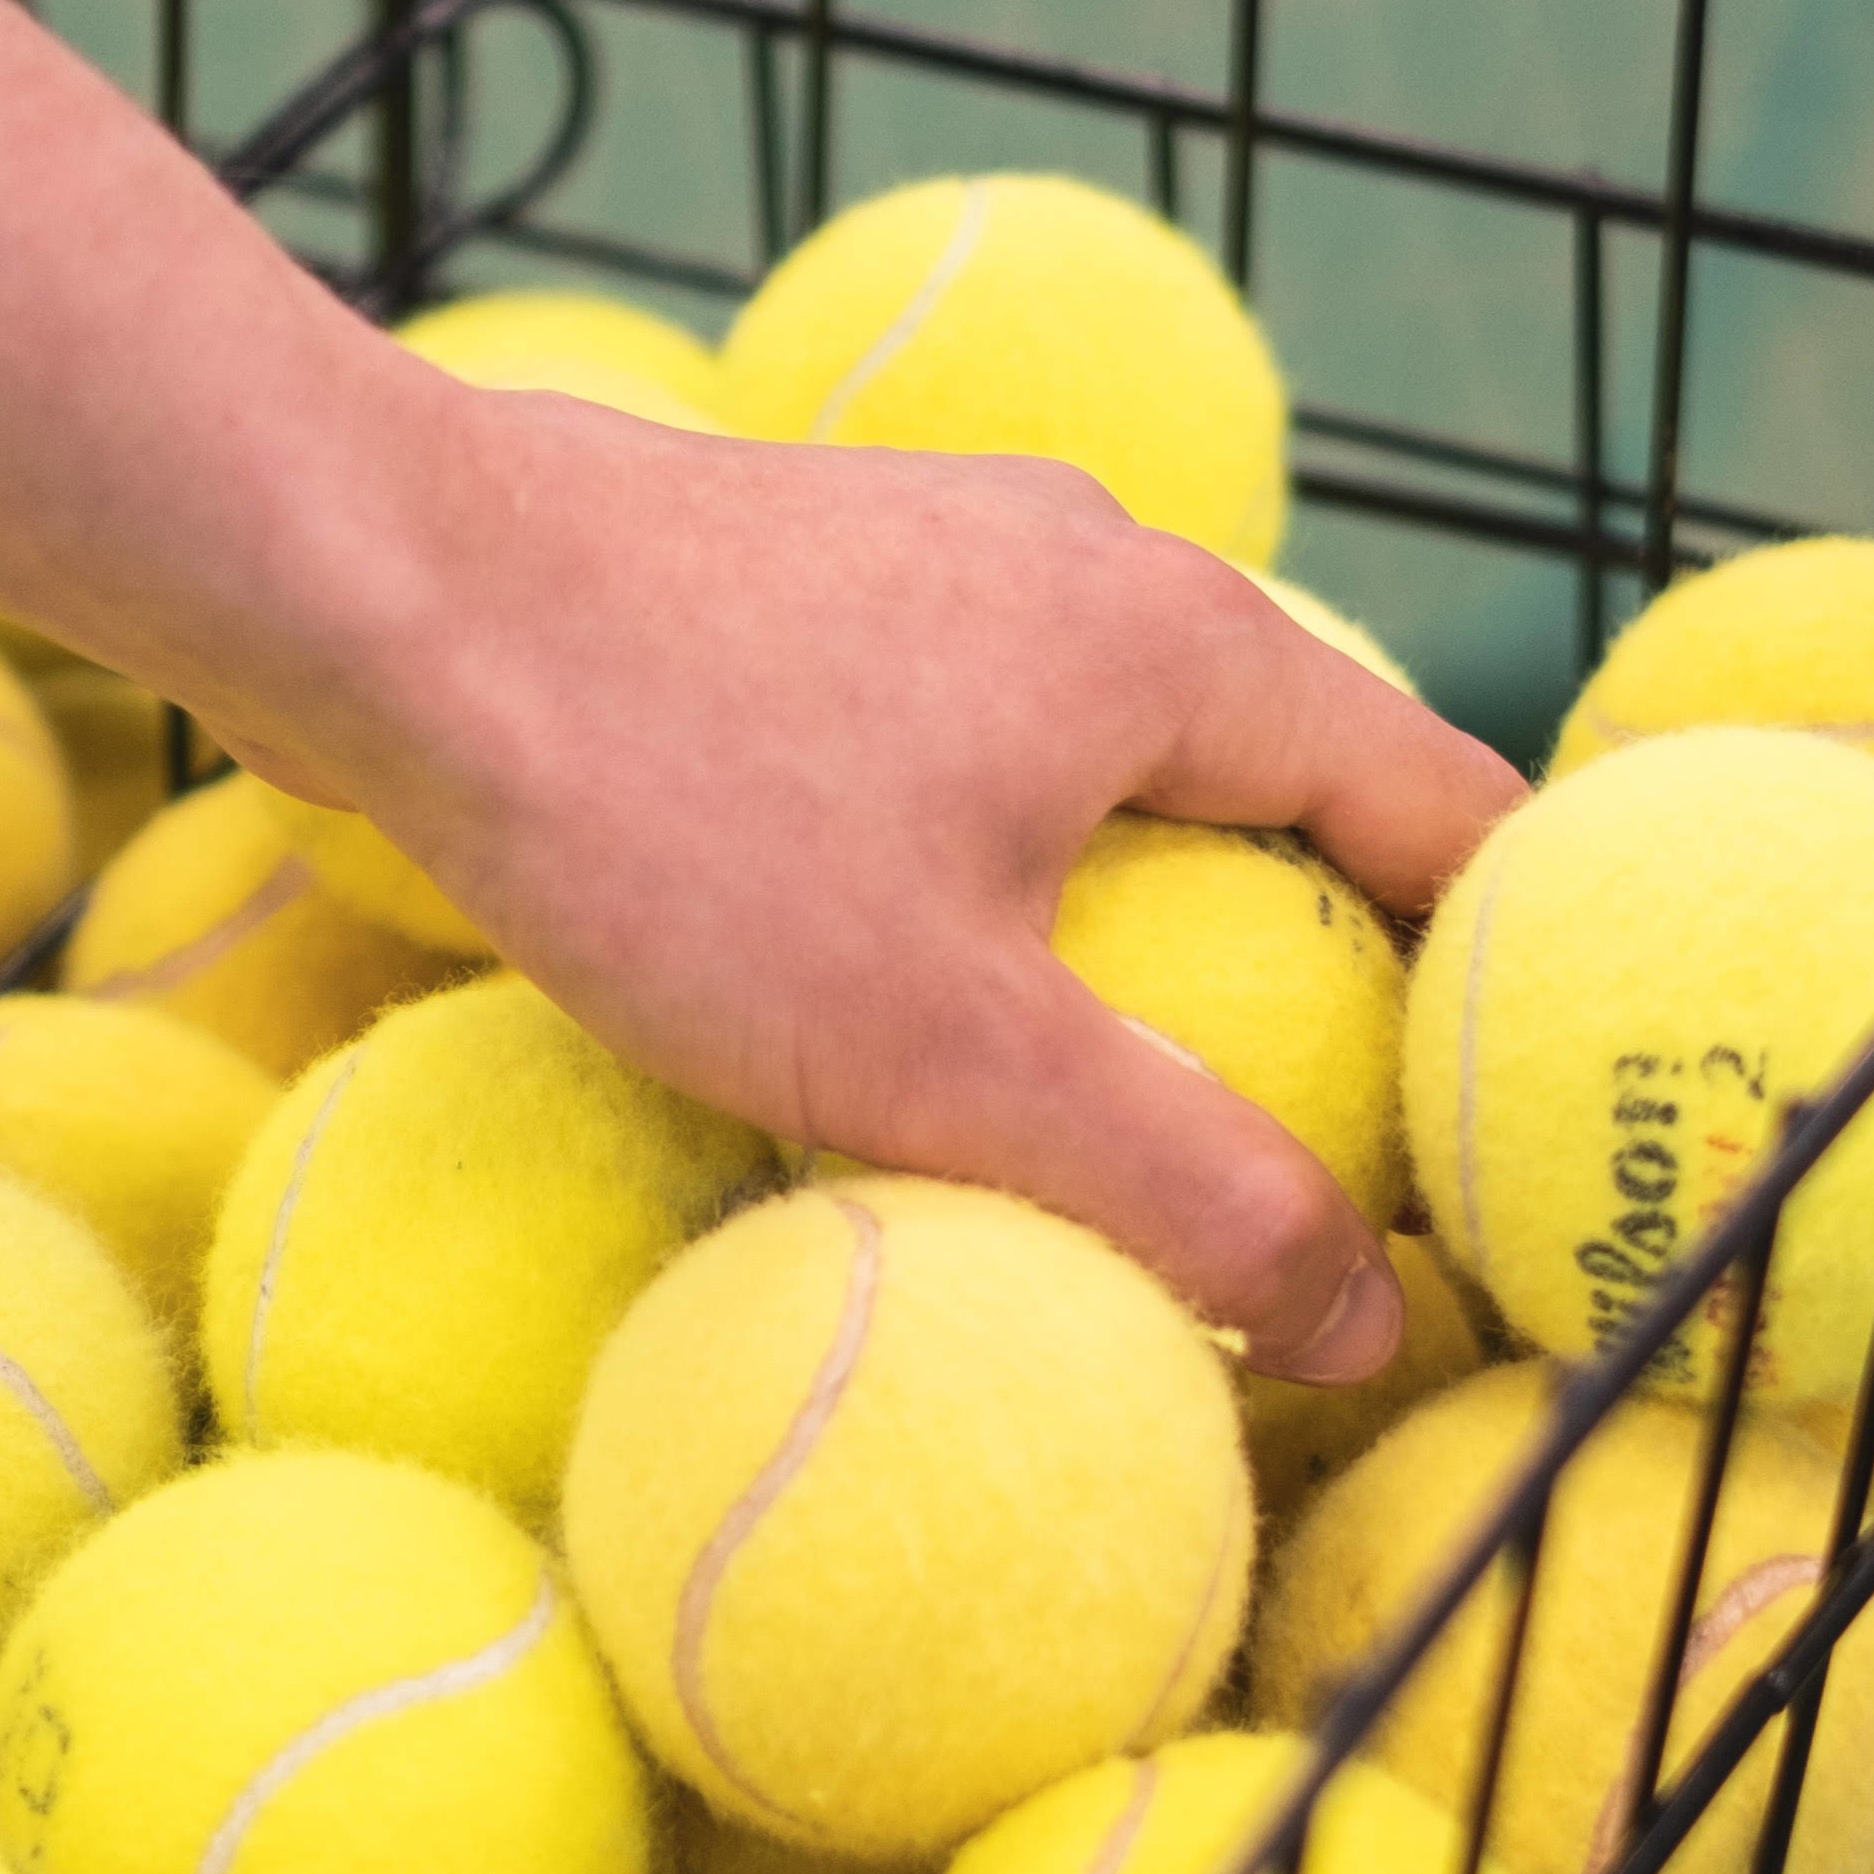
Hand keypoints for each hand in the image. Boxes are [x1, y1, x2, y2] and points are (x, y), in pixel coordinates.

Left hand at [226, 389, 1522, 1382]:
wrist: (372, 585)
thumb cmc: (671, 805)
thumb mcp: (949, 1048)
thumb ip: (1181, 1189)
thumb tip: (1365, 1318)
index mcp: (1187, 639)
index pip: (1450, 813)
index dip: (1502, 988)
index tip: (1498, 1148)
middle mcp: (1095, 564)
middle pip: (1294, 787)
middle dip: (1323, 972)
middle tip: (1324, 1164)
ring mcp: (942, 554)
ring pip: (1119, 765)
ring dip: (1146, 922)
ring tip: (1122, 1103)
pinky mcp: (804, 586)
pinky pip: (972, 745)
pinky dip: (998, 871)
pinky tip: (909, 985)